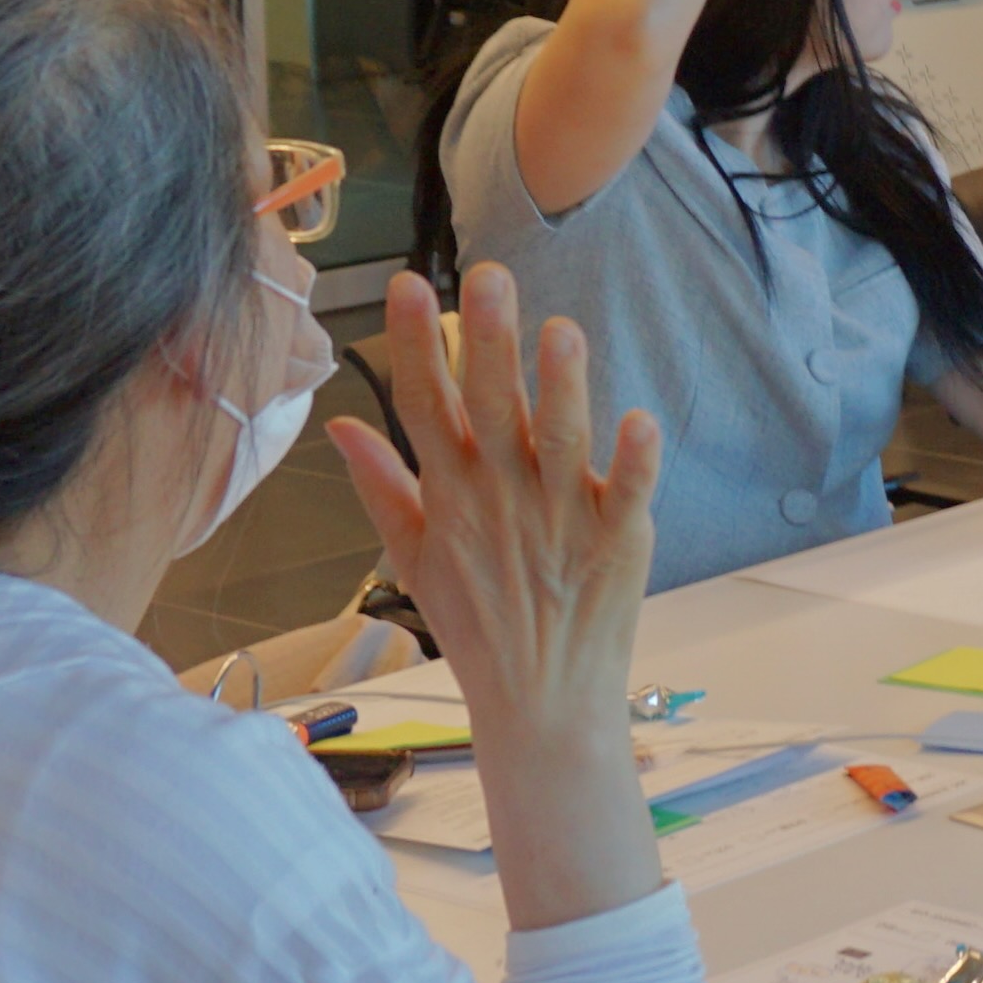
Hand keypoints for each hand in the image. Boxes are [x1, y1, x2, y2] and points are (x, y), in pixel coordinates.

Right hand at [326, 266, 665, 927]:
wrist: (540, 702)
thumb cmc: (478, 623)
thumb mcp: (414, 557)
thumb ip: (382, 487)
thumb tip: (342, 424)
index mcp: (452, 496)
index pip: (425, 407)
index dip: (415, 344)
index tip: (408, 283)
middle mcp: (502, 499)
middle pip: (490, 410)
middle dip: (487, 344)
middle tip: (488, 279)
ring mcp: (560, 520)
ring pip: (559, 442)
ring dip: (560, 389)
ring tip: (561, 332)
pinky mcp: (615, 542)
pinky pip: (627, 495)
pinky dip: (633, 463)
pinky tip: (639, 420)